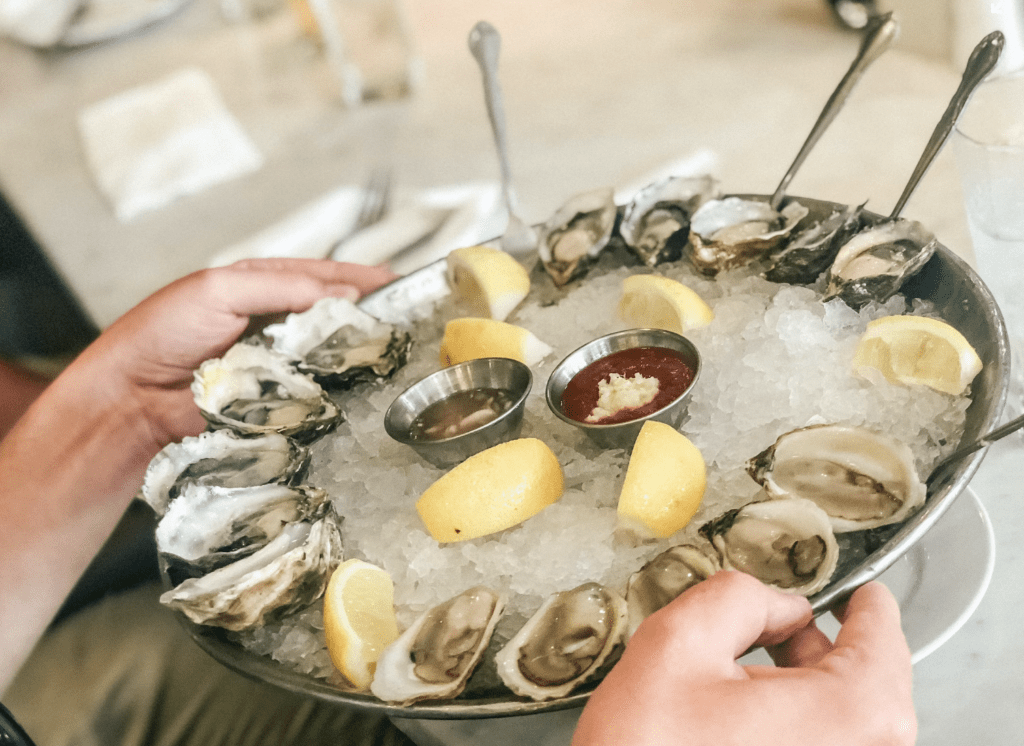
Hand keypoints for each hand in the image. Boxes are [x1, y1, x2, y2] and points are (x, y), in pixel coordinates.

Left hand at [81, 258, 396, 447]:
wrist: (133, 398)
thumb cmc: (163, 333)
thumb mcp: (220, 290)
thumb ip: (283, 287)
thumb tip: (345, 295)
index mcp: (266, 285)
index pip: (328, 276)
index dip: (367, 280)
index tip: (405, 285)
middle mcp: (279, 323)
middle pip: (339, 317)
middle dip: (374, 319)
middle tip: (414, 324)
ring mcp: (281, 363)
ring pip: (334, 357)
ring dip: (362, 357)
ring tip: (401, 357)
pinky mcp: (279, 401)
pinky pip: (319, 394)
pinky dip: (340, 391)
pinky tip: (365, 391)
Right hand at [572, 571, 915, 745]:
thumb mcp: (679, 642)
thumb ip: (740, 598)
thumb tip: (774, 603)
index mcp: (844, 715)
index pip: (883, 643)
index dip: (867, 608)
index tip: (860, 595)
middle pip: (870, 688)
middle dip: (826, 649)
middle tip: (784, 627)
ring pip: (847, 725)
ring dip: (809, 691)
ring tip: (750, 675)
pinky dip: (798, 727)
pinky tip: (746, 719)